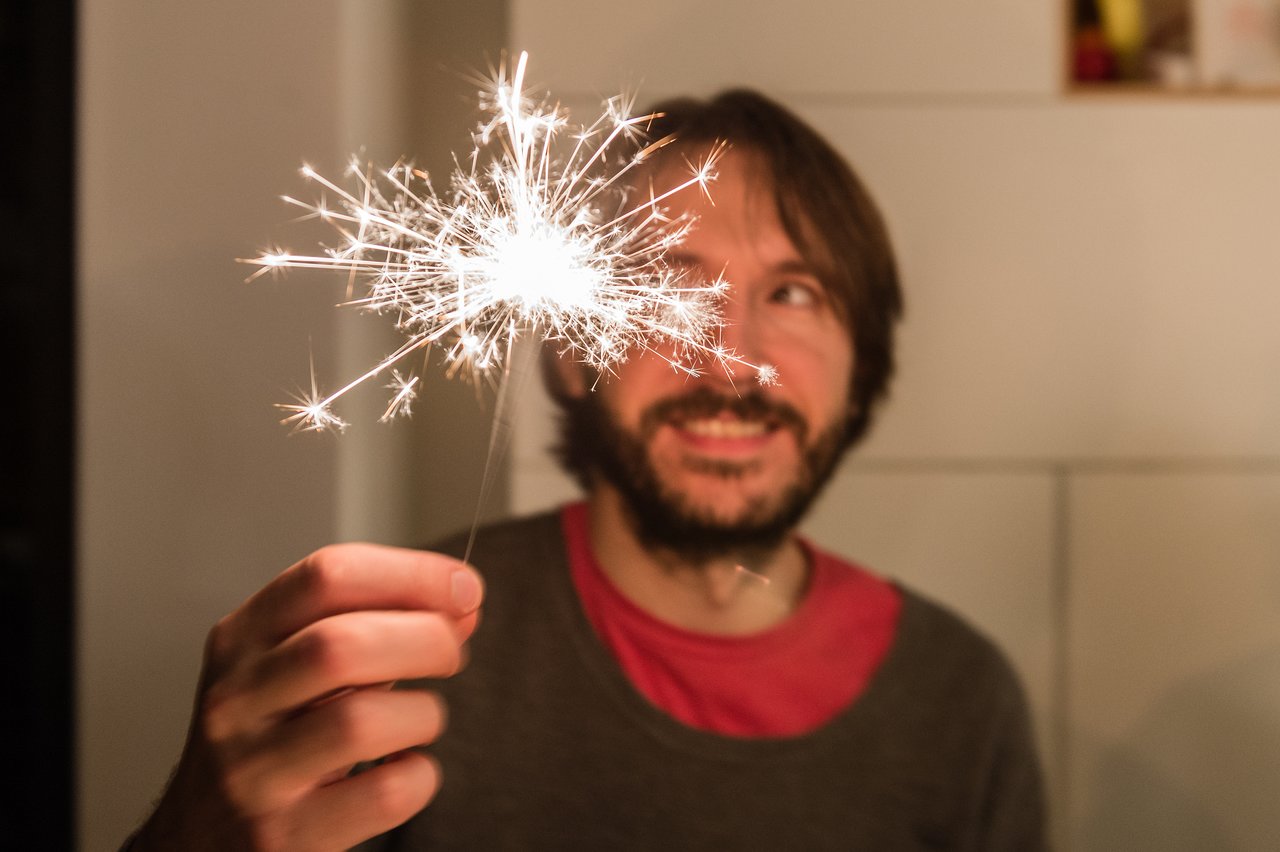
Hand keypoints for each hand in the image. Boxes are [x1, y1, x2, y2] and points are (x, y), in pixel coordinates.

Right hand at [132, 543, 483, 851]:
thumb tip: (460, 603)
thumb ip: (372, 626)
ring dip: (423, 713)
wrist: (198, 842)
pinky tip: (402, 770)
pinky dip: (418, 776)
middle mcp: (238, 701)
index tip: (461, 587)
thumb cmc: (265, 741)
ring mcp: (256, 773)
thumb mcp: (293, 668)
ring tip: (418, 720)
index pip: (326, 577)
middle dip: (426, 639)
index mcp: (241, 640)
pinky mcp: (285, 836)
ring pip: (364, 721)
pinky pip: (384, 794)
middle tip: (450, 653)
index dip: (411, 574)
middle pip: (344, 644)